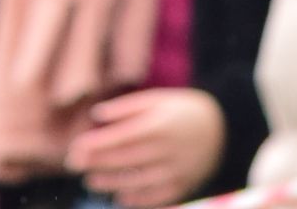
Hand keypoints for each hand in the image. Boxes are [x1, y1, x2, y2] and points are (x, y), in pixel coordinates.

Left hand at [66, 86, 227, 208]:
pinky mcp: (183, 185)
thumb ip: (126, 107)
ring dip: (111, 183)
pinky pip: (156, 197)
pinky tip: (119, 197)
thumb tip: (96, 115)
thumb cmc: (181, 109)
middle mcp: (167, 150)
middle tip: (74, 165)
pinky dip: (136, 199)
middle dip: (96, 164)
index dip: (95, 145)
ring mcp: (176, 171)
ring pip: (137, 182)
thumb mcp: (156, 99)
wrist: (222, 127)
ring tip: (91, 181)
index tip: (75, 149)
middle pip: (124, 160)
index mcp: (158, 125)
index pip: (120, 138)